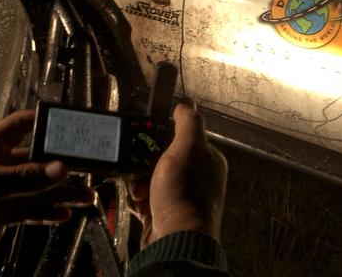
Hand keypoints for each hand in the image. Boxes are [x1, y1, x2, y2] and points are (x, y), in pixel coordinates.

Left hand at [0, 109, 93, 263]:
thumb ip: (25, 177)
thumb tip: (62, 168)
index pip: (24, 124)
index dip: (47, 121)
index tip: (74, 123)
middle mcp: (0, 165)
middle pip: (39, 160)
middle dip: (64, 164)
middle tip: (93, 167)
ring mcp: (2, 191)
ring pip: (38, 189)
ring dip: (62, 192)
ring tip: (88, 197)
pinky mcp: (1, 214)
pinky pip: (29, 211)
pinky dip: (47, 212)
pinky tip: (65, 214)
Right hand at [128, 102, 227, 247]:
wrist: (174, 240)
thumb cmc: (184, 193)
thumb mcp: (187, 148)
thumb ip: (188, 122)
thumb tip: (186, 102)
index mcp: (206, 159)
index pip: (181, 135)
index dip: (162, 134)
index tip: (146, 135)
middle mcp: (194, 176)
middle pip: (160, 154)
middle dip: (144, 159)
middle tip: (140, 165)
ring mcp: (177, 194)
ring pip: (147, 174)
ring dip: (137, 179)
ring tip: (139, 189)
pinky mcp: (160, 210)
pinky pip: (141, 194)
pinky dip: (135, 196)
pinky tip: (138, 201)